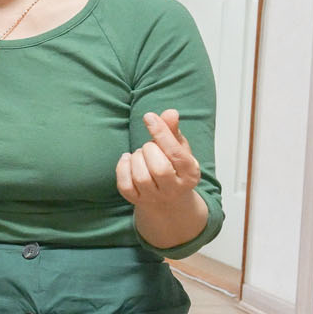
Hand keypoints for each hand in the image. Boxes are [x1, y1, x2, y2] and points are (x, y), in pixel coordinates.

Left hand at [117, 109, 208, 248]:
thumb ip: (173, 130)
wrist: (167, 199)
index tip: (149, 117)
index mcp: (190, 173)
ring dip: (136, 158)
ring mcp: (155, 197)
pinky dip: (122, 168)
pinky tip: (128, 160)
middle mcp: (174, 189)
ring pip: (141, 177)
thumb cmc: (173, 166)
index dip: (161, 133)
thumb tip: (170, 112)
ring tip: (141, 155)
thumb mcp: (178, 148)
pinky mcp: (137, 200)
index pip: (176, 154)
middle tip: (149, 146)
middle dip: (149, 149)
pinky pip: (125, 185)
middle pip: (159, 168)